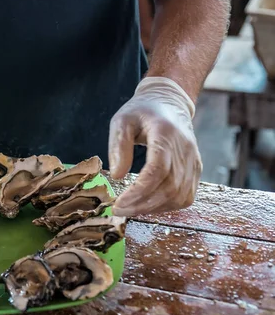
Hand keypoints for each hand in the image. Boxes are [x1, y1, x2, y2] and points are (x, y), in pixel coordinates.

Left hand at [108, 77, 201, 216]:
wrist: (170, 103)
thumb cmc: (142, 111)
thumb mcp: (122, 120)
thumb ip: (118, 146)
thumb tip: (117, 176)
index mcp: (166, 134)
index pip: (157, 170)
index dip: (138, 192)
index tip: (118, 203)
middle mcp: (185, 149)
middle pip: (169, 188)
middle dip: (142, 205)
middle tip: (119, 210)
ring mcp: (194, 161)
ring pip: (179, 196)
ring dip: (153, 209)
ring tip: (130, 209)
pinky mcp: (196, 169)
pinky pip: (185, 196)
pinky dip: (166, 206)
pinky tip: (148, 205)